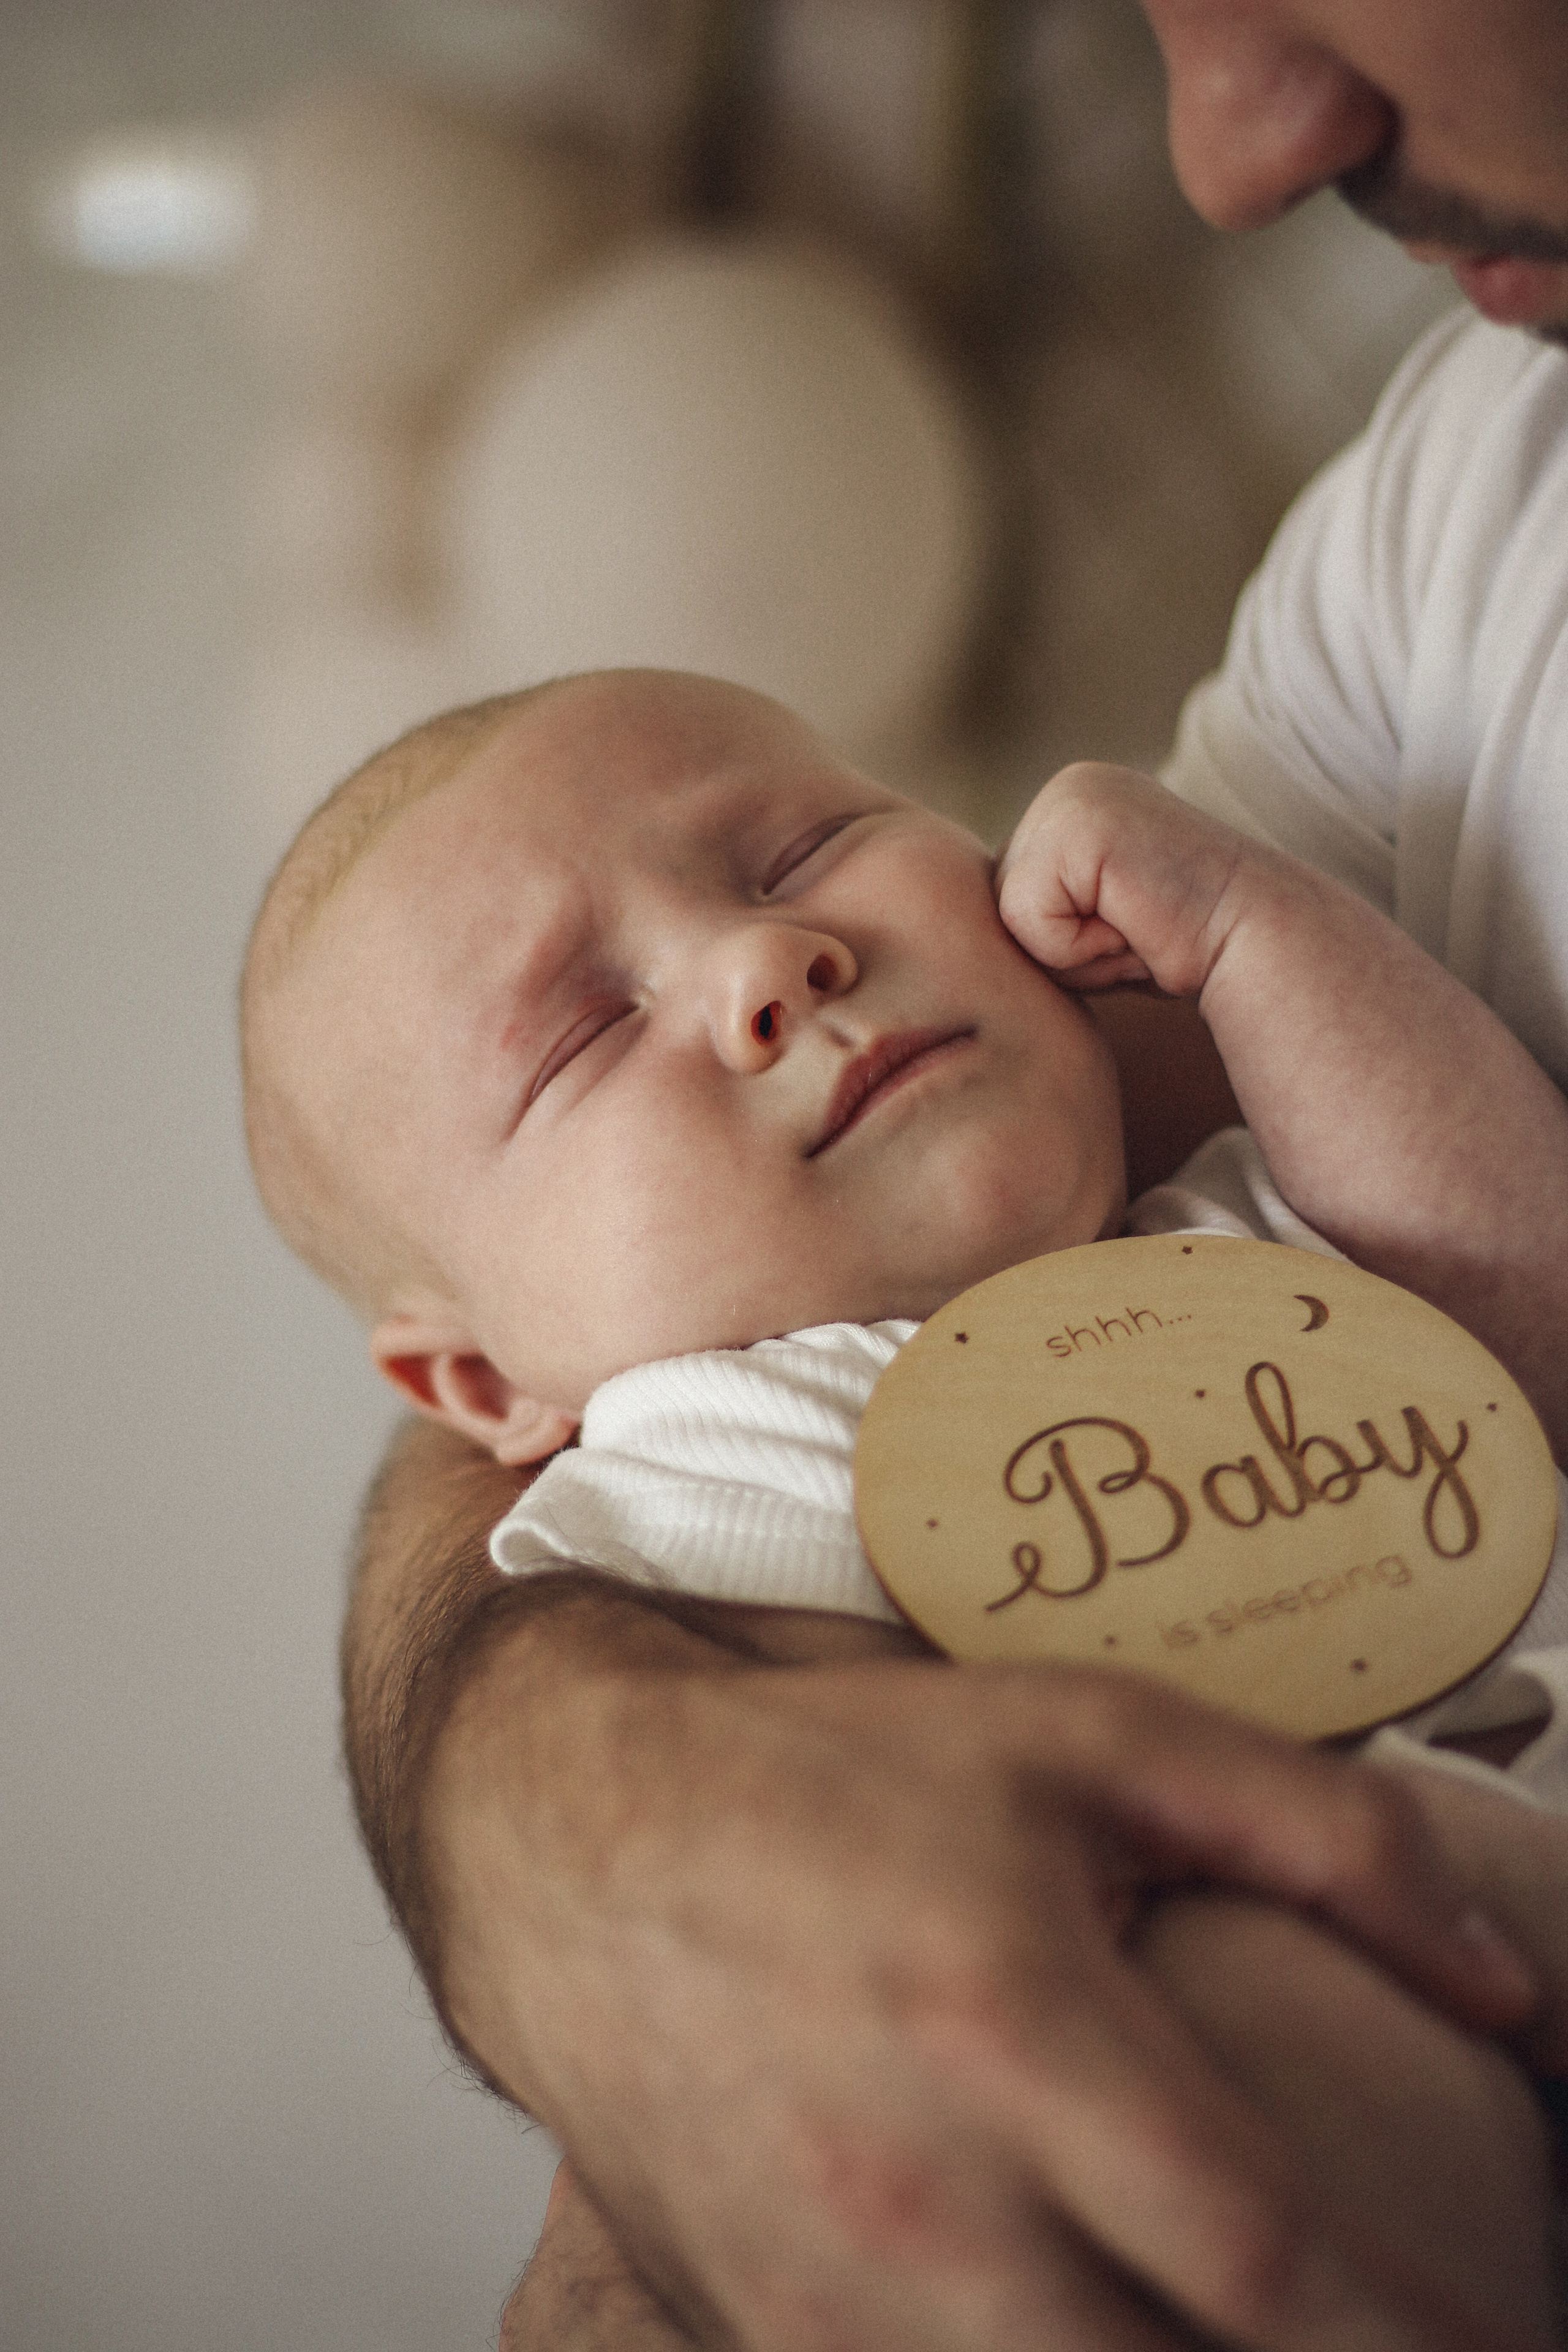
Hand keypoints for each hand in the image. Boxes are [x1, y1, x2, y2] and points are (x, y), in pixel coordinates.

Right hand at [432, 1606, 1536, 2351]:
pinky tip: (1075, 2318)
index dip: (1421, 2337)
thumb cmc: (828, 1778)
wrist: (577, 1840)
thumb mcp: (1088, 1737)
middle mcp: (921, 2201)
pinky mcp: (765, 2349)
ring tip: (1215, 2319)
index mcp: (1017, 2032)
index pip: (1272, 2265)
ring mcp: (830, 2305)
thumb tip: (1504, 1983)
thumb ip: (1324, 1834)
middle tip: (1373, 2340)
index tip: (1509, 2340)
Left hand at [995, 762, 1257, 993]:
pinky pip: (1027, 920)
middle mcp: (1067, 789)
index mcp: (1070, 805)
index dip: (1060, 944)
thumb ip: (1046, 907)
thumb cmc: (1184, 948)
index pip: (1005, 900)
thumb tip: (976, 935)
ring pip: (1008, 916)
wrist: (1259, 942)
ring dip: (1071, 953)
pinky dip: (1077, 950)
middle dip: (1060, 947)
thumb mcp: (1097, 917)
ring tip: (1135, 929)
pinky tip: (1134, 927)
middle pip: (996, 906)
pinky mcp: (1076, 826)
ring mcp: (1070, 798)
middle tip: (1134, 933)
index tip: (1128, 931)